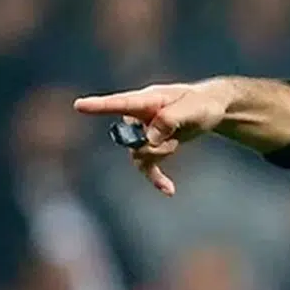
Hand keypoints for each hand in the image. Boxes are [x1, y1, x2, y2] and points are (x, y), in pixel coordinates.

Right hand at [74, 81, 231, 195]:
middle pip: (128, 136)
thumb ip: (169, 120)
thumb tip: (148, 139)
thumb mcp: (192, 108)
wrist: (210, 109)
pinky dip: (156, 178)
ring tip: (176, 142)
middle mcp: (139, 116)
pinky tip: (169, 190)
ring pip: (138, 154)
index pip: (120, 103)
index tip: (79, 105)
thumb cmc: (200, 102)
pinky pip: (147, 167)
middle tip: (171, 138)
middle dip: (149, 144)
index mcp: (147, 99)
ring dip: (159, 154)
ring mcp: (143, 132)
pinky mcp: (152, 147)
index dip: (99, 106)